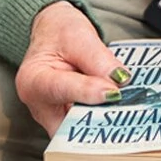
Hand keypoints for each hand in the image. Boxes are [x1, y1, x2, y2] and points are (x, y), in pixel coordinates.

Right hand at [15, 0, 130, 132]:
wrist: (54, 32)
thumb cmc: (60, 32)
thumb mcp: (80, 36)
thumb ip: (99, 60)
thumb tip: (118, 81)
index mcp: (33, 80)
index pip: (62, 90)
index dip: (89, 92)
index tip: (114, 91)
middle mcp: (38, 104)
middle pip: (68, 123)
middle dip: (97, 118)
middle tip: (126, 107)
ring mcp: (52, 115)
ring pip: (79, 129)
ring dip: (103, 120)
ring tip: (127, 109)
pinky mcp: (66, 118)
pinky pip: (84, 125)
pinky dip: (102, 118)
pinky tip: (119, 110)